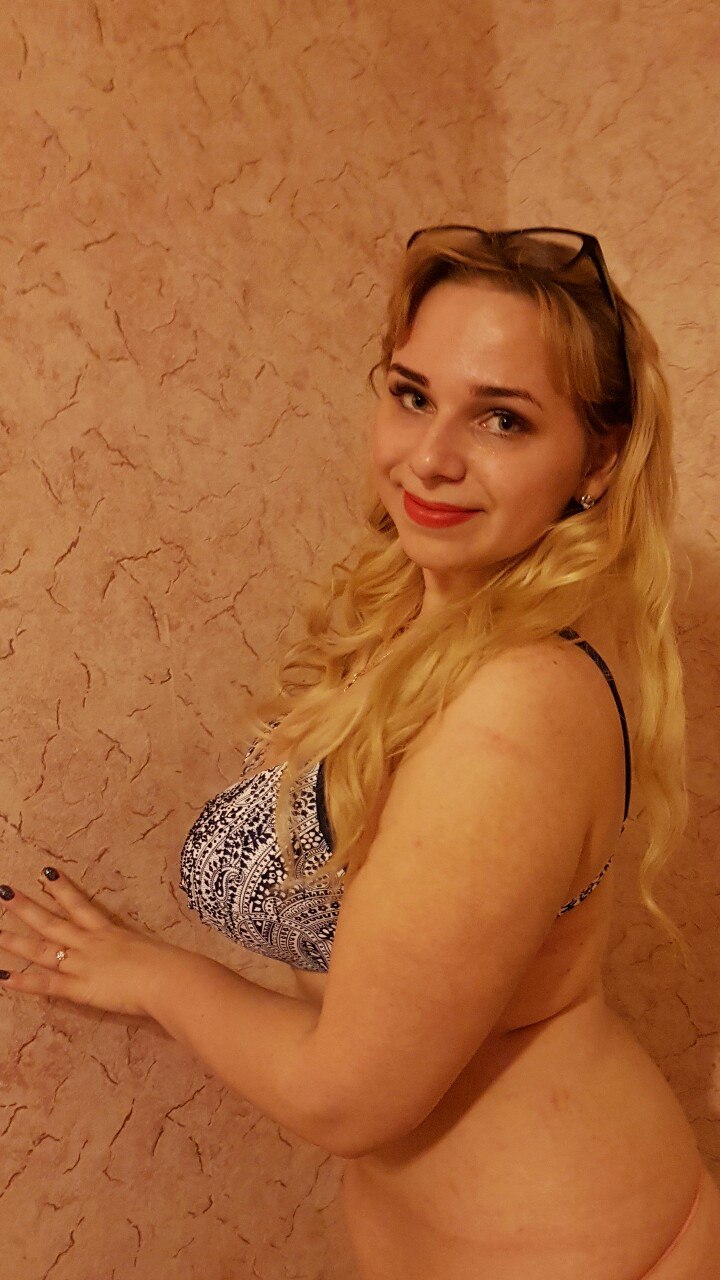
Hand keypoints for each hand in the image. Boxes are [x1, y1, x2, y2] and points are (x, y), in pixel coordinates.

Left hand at [0, 867, 179, 1017]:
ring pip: (42, 949)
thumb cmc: (171, 965)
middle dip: (26, 907)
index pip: (80, 905)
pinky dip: (25, 981)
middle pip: (52, 922)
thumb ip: (144, 953)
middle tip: (4, 892)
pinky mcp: (80, 988)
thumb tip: (151, 958)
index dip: (62, 888)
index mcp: (109, 932)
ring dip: (16, 941)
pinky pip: (47, 984)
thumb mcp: (153, 950)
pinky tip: (4, 977)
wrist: (168, 978)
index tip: (45, 872)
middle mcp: (91, 943)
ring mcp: (83, 964)